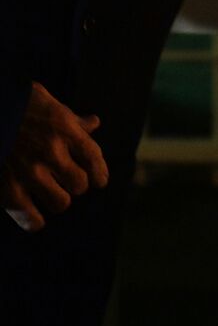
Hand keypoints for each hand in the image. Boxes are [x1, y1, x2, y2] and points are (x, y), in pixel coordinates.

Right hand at [1, 82, 108, 231]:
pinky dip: (34, 221)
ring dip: (58, 200)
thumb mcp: (48, 104)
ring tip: (52, 196)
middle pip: (79, 184)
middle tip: (68, 183)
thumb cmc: (16, 105)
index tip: (100, 182)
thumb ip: (72, 119)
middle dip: (76, 185)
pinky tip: (35, 218)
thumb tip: (94, 123)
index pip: (93, 156)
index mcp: (64, 129)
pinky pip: (30, 217)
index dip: (100, 173)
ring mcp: (29, 172)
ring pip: (60, 202)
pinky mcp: (7, 188)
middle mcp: (51, 151)